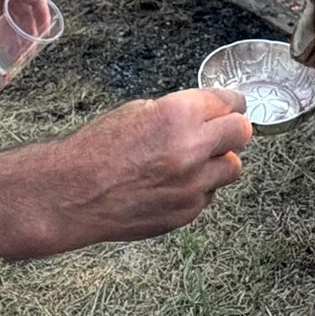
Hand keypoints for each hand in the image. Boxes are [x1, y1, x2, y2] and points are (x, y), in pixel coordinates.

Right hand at [38, 88, 252, 250]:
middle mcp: (192, 149)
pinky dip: (198, 188)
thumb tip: (206, 114)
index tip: (231, 106)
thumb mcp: (137, 110)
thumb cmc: (96, 149)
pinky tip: (172, 183)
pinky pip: (208, 195)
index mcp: (179, 115)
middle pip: (242, 133)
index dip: (230, 103)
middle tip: (219, 132)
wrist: (73, 194)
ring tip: (192, 161)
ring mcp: (192, 185)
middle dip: (231, 130)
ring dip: (217, 162)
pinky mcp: (186, 213)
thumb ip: (179, 112)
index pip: (230, 103)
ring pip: (232, 168)